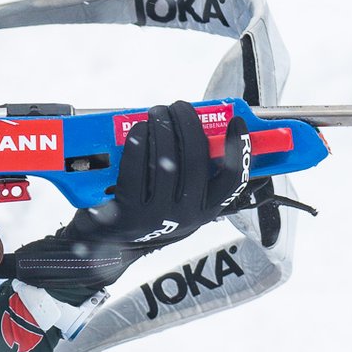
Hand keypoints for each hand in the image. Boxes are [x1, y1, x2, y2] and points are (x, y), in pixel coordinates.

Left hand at [12, 101, 250, 296]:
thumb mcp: (183, 202)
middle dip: (188, 123)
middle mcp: (186, 215)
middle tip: (179, 106)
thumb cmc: (152, 212)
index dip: (238, 148)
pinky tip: (138, 129)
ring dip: (162, 127)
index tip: (236, 122)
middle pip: (196, 159)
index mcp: (207, 210)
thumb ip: (196, 174)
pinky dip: (138, 143)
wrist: (112, 245)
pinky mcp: (128, 213)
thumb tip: (202, 127)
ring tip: (157, 112)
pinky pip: (136, 168)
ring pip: (166, 160)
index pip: (233, 179)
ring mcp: (157, 216)